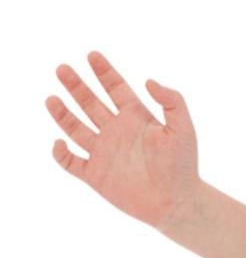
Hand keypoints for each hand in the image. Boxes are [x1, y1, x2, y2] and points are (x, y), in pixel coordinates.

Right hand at [46, 49, 201, 228]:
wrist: (177, 202)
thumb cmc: (183, 165)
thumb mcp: (183, 128)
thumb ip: (172, 101)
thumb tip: (149, 80)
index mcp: (135, 117)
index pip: (115, 88)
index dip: (104, 71)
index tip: (92, 55)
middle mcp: (116, 131)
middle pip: (90, 103)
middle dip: (76, 86)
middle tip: (62, 69)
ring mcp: (104, 152)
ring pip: (76, 128)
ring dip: (62, 114)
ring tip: (51, 99)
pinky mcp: (96, 175)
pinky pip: (71, 163)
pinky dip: (61, 154)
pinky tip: (58, 143)